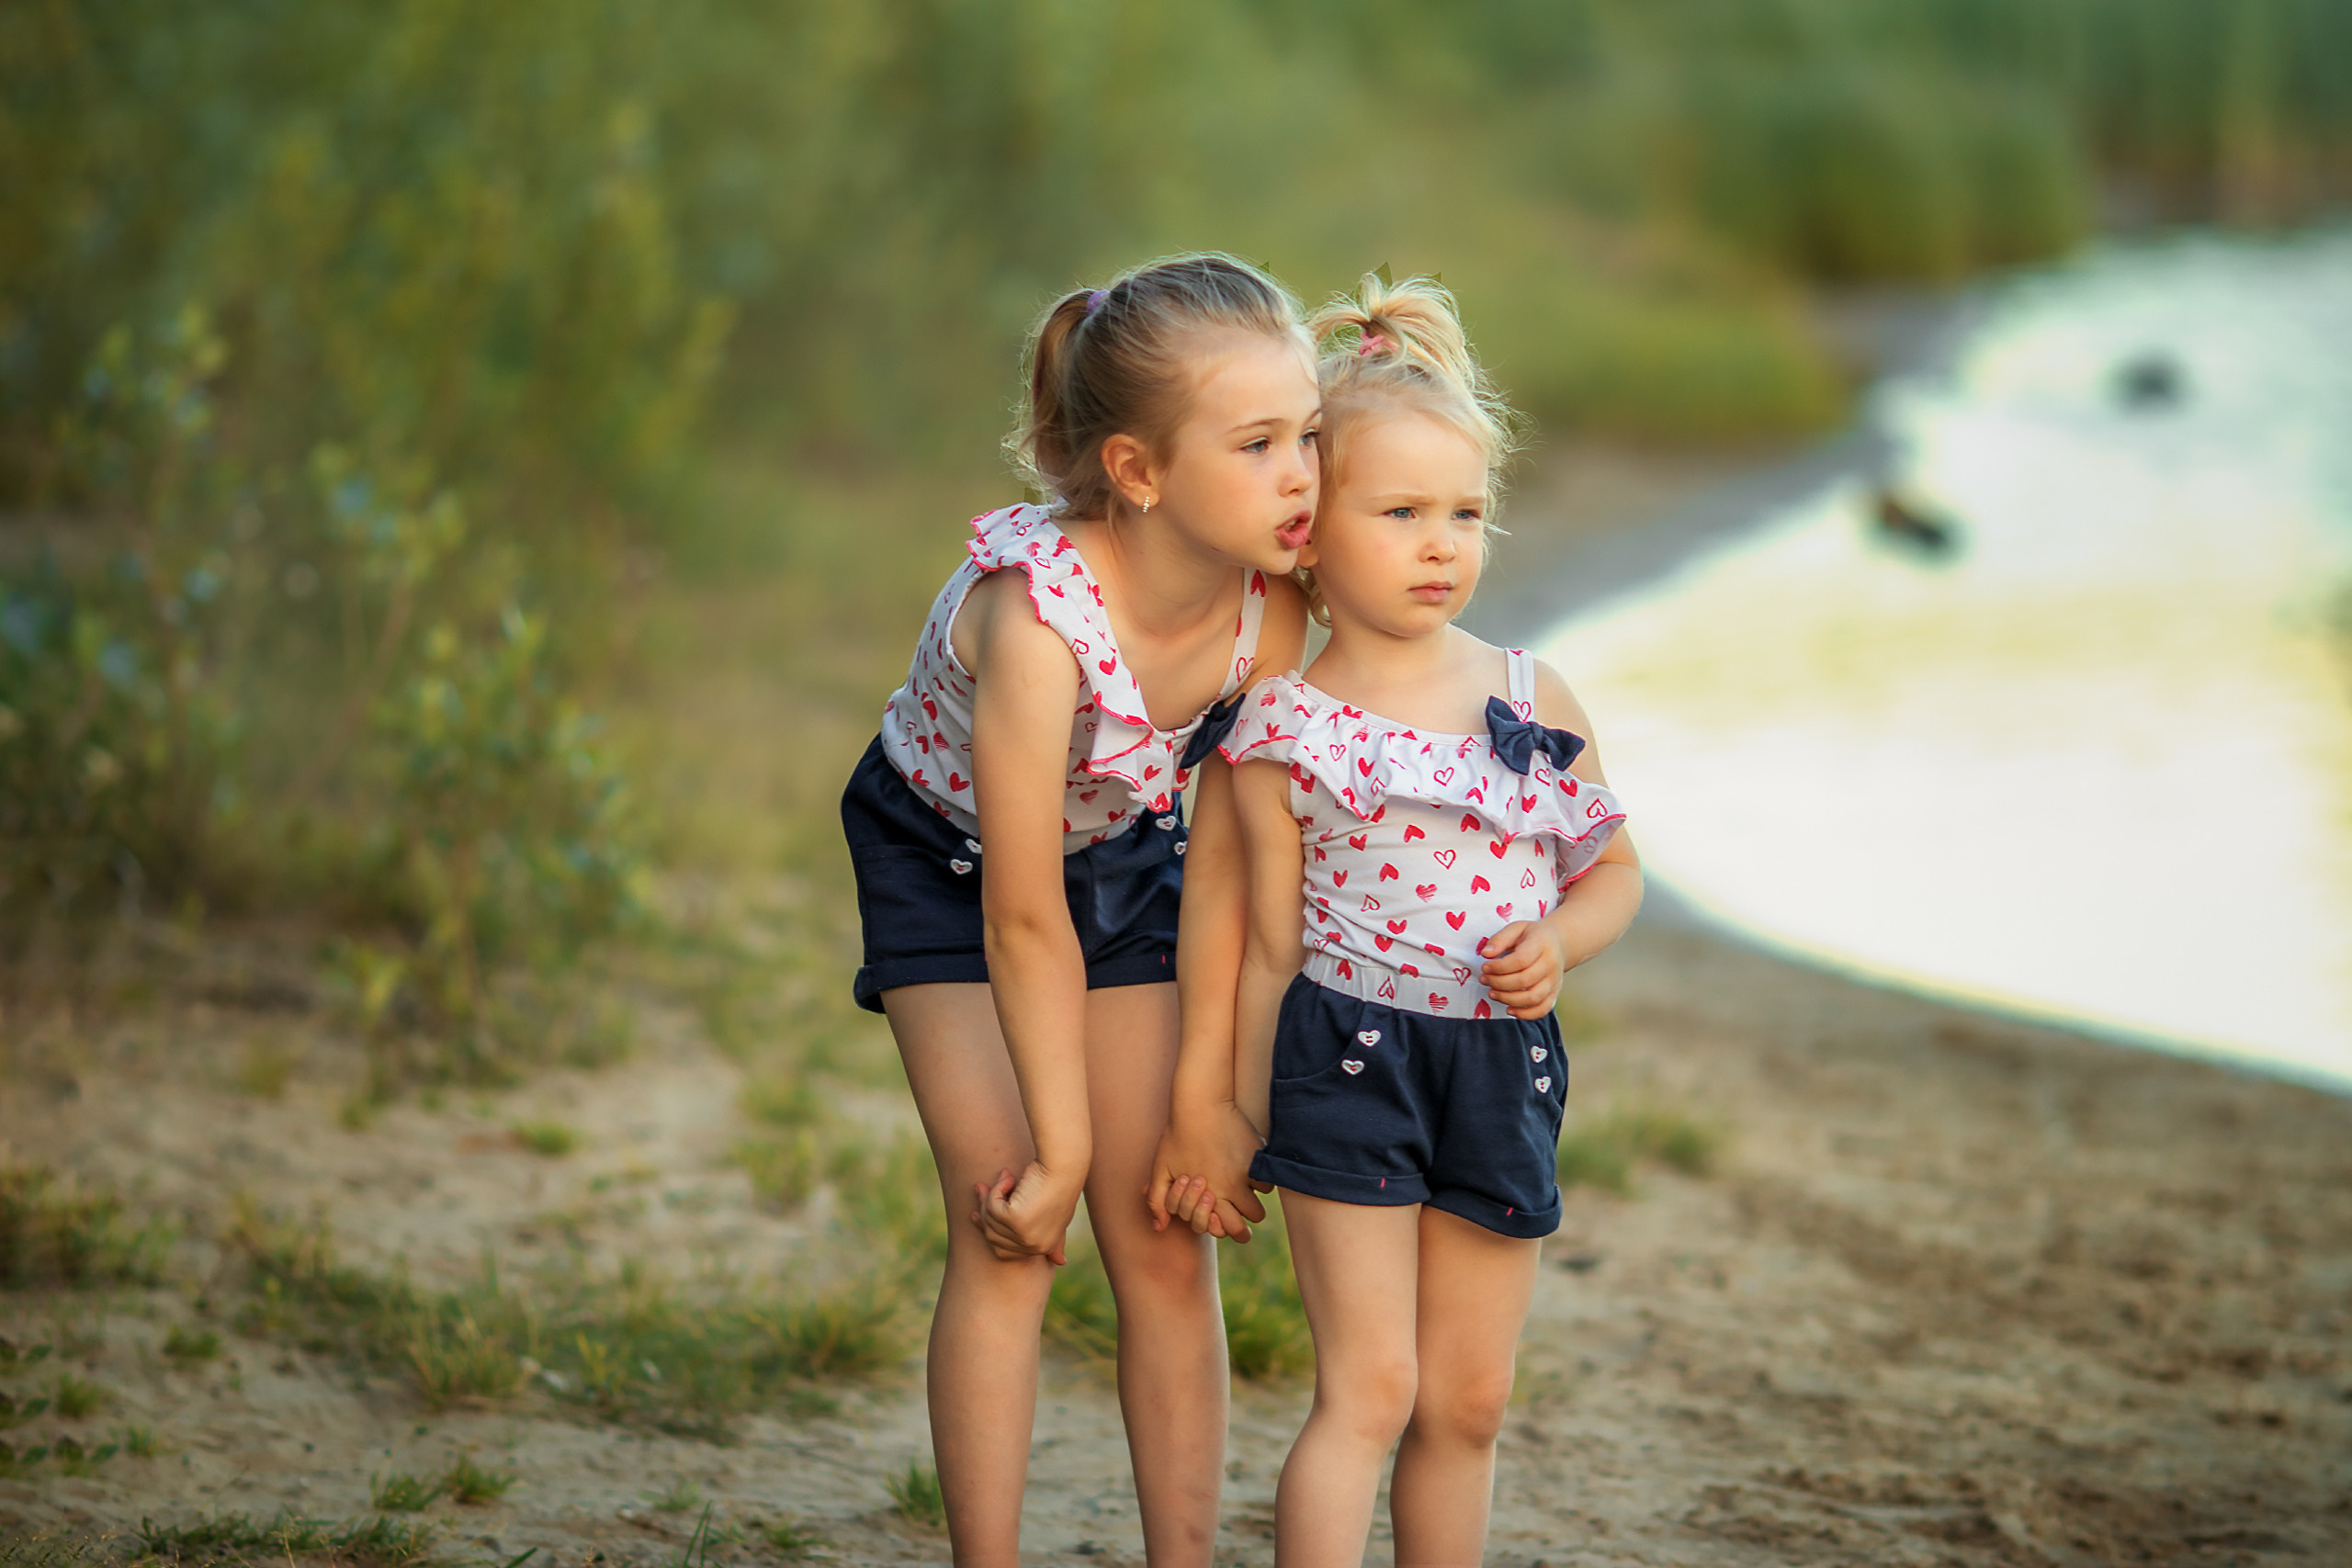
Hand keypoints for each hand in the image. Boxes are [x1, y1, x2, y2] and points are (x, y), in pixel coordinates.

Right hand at [972, 1161, 1081, 1263]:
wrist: (1063, 1163)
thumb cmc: (1060, 1184)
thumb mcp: (1055, 1215)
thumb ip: (1053, 1239)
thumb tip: (1062, 1263)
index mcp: (1045, 1247)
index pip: (1004, 1250)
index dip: (989, 1230)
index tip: (976, 1213)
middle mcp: (1035, 1247)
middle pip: (992, 1237)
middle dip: (985, 1210)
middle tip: (979, 1187)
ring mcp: (1025, 1236)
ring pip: (990, 1221)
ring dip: (993, 1195)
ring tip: (1004, 1176)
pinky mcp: (1016, 1221)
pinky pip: (992, 1207)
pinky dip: (997, 1189)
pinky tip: (1010, 1177)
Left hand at [1146, 1104, 1267, 1240]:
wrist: (1200, 1105)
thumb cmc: (1177, 1136)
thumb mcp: (1160, 1169)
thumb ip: (1157, 1201)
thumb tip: (1160, 1227)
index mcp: (1208, 1195)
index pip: (1226, 1231)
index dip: (1224, 1227)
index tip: (1220, 1213)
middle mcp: (1230, 1189)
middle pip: (1248, 1225)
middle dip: (1241, 1220)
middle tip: (1234, 1206)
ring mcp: (1247, 1174)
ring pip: (1259, 1206)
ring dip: (1251, 1200)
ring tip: (1239, 1186)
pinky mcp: (1258, 1158)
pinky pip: (1268, 1182)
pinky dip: (1260, 1179)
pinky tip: (1247, 1169)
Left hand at [1478, 920, 1571, 1019]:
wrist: (1559, 943)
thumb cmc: (1532, 936)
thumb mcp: (1516, 929)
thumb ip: (1500, 939)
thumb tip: (1486, 954)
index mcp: (1541, 945)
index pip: (1521, 960)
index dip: (1499, 967)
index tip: (1484, 967)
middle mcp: (1551, 964)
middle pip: (1525, 980)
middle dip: (1499, 983)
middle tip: (1484, 980)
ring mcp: (1554, 981)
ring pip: (1533, 998)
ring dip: (1508, 999)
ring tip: (1492, 993)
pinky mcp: (1555, 993)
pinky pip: (1542, 1009)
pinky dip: (1525, 1014)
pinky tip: (1509, 1009)